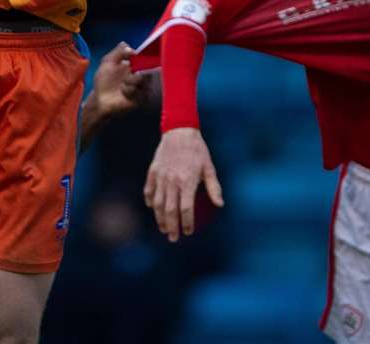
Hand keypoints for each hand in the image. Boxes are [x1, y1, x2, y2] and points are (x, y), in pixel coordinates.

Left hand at [89, 42, 150, 119]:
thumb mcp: (107, 63)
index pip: (144, 56)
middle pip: (148, 67)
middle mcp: (140, 73)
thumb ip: (117, 52)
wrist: (100, 100)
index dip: (142, 56)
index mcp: (134, 64)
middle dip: (136, 70)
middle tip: (130, 72)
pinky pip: (142, 92)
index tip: (133, 57)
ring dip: (131, 81)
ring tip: (122, 86)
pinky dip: (131, 91)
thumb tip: (128, 46)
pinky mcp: (142, 97)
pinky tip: (123, 93)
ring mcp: (142, 85)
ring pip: (144, 79)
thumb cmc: (104, 81)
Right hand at [144, 127, 223, 241]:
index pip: (186, 209)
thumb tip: (220, 205)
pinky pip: (149, 190)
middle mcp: (173, 181)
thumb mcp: (209, 167)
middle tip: (173, 238)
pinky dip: (150, 201)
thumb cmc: (198, 150)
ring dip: (160, 218)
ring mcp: (161, 176)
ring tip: (163, 228)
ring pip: (158, 203)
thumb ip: (214, 187)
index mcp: (187, 181)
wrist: (180, 131)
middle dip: (172, 226)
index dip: (187, 223)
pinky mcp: (153, 171)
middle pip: (170, 210)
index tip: (189, 232)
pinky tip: (153, 208)